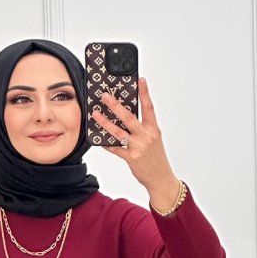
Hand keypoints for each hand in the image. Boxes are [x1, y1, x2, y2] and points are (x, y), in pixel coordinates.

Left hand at [91, 76, 179, 206]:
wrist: (161, 178)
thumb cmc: (156, 158)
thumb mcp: (154, 140)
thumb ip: (142, 128)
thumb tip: (125, 117)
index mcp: (153, 129)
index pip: (148, 107)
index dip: (144, 93)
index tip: (140, 80)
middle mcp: (146, 136)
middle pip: (128, 117)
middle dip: (115, 105)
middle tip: (105, 95)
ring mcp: (138, 147)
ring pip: (118, 132)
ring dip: (105, 122)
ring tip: (95, 114)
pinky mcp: (131, 158)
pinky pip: (115, 148)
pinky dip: (106, 143)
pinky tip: (99, 139)